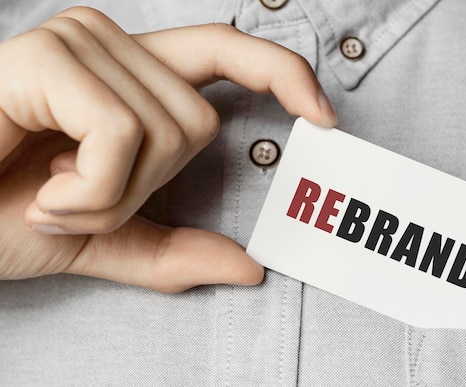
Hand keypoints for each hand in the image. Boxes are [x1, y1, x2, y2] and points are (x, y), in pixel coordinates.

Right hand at [0, 7, 337, 291]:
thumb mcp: (101, 238)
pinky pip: (120, 135)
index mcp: (128, 77)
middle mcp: (108, 44)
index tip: (321, 116)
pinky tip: (43, 187)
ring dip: (111, 193)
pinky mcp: (46, 58)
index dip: (281, 75)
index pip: (225, 50)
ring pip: (165, 132)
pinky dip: (90, 187)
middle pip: (197, 123)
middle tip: (78, 198)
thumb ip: (172, 250)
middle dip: (142, 187)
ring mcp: (78, 43)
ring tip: (54, 194)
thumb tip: (247, 266)